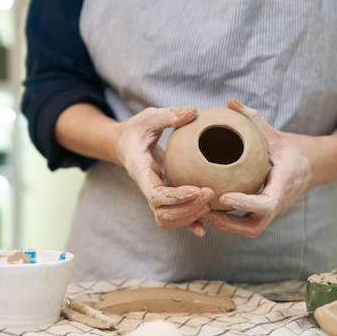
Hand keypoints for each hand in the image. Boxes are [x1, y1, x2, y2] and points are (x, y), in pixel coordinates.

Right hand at [116, 105, 214, 235]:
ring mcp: (156, 196)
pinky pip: (175, 217)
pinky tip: (205, 224)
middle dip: (187, 209)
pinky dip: (189, 222)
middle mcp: (147, 189)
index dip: (177, 197)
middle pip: (163, 213)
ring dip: (189, 217)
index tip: (198, 190)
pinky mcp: (166, 198)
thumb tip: (194, 111)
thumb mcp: (148, 118)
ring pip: (167, 220)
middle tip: (210, 194)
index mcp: (141, 172)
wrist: (126, 145)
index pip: (156, 195)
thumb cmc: (138, 130)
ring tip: (210, 203)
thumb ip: (168, 115)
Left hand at [200, 98, 313, 236]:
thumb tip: (229, 101)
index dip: (245, 203)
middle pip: (253, 226)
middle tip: (203, 210)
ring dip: (224, 226)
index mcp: (284, 185)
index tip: (225, 197)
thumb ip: (253, 119)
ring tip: (199, 213)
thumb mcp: (275, 133)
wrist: (315, 166)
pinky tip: (205, 211)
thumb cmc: (293, 148)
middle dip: (227, 223)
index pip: (266, 203)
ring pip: (247, 229)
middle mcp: (278, 204)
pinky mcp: (265, 214)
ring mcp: (272, 213)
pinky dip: (226, 222)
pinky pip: (245, 224)